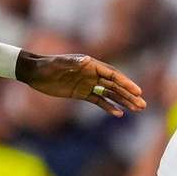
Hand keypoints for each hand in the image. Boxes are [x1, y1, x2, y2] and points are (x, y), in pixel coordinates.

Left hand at [18, 52, 146, 117]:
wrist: (34, 72)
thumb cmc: (46, 65)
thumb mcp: (58, 64)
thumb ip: (72, 63)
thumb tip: (85, 61)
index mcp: (91, 65)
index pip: (113, 75)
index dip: (126, 83)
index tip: (137, 92)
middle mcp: (92, 74)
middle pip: (116, 85)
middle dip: (129, 95)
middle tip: (142, 105)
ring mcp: (88, 84)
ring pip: (110, 94)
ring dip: (123, 101)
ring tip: (136, 109)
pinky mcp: (82, 93)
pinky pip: (99, 101)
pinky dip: (109, 107)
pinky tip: (119, 114)